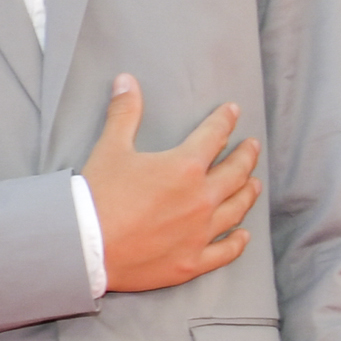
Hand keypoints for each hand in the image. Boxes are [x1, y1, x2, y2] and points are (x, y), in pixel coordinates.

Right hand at [81, 76, 259, 292]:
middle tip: (252, 147)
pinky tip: (243, 235)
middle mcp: (202, 199)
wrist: (86, 245)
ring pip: (236, 209)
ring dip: (247, 194)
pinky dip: (237, 241)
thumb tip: (126, 80)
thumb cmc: (98, 195)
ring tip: (253, 184)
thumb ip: (124, 113)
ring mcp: (201, 232)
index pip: (213, 136)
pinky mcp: (193, 260)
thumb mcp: (110, 148)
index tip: (232, 111)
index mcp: (185, 167)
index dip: (224, 120)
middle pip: (235, 173)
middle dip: (246, 156)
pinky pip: (226, 251)